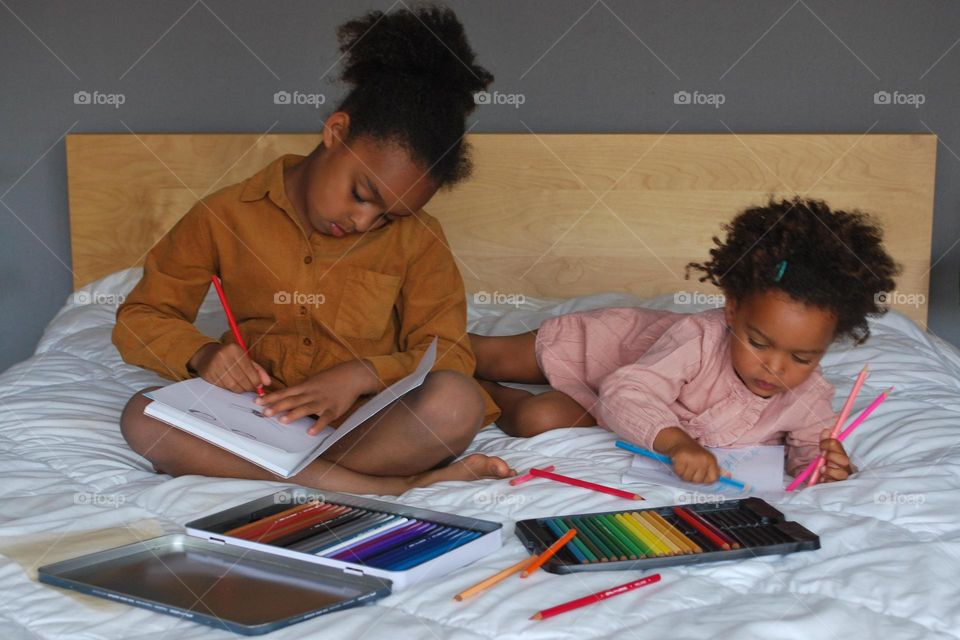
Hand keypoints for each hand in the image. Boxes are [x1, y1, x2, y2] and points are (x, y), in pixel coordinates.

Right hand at [189, 343, 269, 392]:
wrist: (207, 354)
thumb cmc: (229, 356)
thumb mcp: (245, 358)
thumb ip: (257, 369)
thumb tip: (267, 382)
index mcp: (234, 349)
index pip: (248, 369)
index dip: (255, 380)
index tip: (259, 385)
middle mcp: (223, 356)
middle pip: (240, 378)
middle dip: (249, 386)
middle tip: (252, 389)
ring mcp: (214, 365)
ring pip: (232, 384)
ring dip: (240, 389)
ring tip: (243, 388)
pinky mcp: (208, 374)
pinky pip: (223, 386)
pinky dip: (230, 389)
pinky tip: (232, 385)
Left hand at [254, 360, 378, 434]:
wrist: (353, 375)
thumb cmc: (331, 378)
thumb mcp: (313, 380)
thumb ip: (300, 389)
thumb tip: (285, 397)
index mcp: (305, 386)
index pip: (284, 392)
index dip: (271, 397)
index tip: (257, 401)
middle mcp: (311, 393)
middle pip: (292, 400)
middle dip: (278, 406)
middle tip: (264, 413)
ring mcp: (322, 401)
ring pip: (306, 408)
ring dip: (294, 414)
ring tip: (282, 420)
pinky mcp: (334, 409)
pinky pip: (325, 418)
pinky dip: (318, 425)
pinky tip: (310, 432)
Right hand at [653, 426, 721, 483]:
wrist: (680, 441)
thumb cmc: (694, 453)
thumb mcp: (707, 459)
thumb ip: (717, 470)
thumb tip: (728, 476)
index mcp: (712, 460)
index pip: (712, 479)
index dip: (705, 479)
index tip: (700, 473)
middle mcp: (703, 459)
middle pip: (698, 481)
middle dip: (692, 477)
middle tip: (690, 468)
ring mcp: (692, 458)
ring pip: (687, 478)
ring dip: (684, 473)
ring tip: (684, 465)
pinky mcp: (681, 457)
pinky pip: (679, 472)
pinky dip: (677, 469)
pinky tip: (679, 462)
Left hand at [812, 428, 852, 482]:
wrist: (824, 485)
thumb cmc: (827, 468)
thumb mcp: (824, 455)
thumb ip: (825, 443)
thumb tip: (826, 430)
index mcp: (841, 456)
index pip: (838, 446)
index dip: (829, 444)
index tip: (821, 445)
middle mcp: (845, 467)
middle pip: (844, 460)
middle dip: (831, 456)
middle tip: (823, 457)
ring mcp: (843, 478)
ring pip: (841, 474)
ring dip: (830, 471)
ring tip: (822, 470)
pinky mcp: (839, 488)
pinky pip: (834, 485)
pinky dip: (827, 482)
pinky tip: (823, 481)